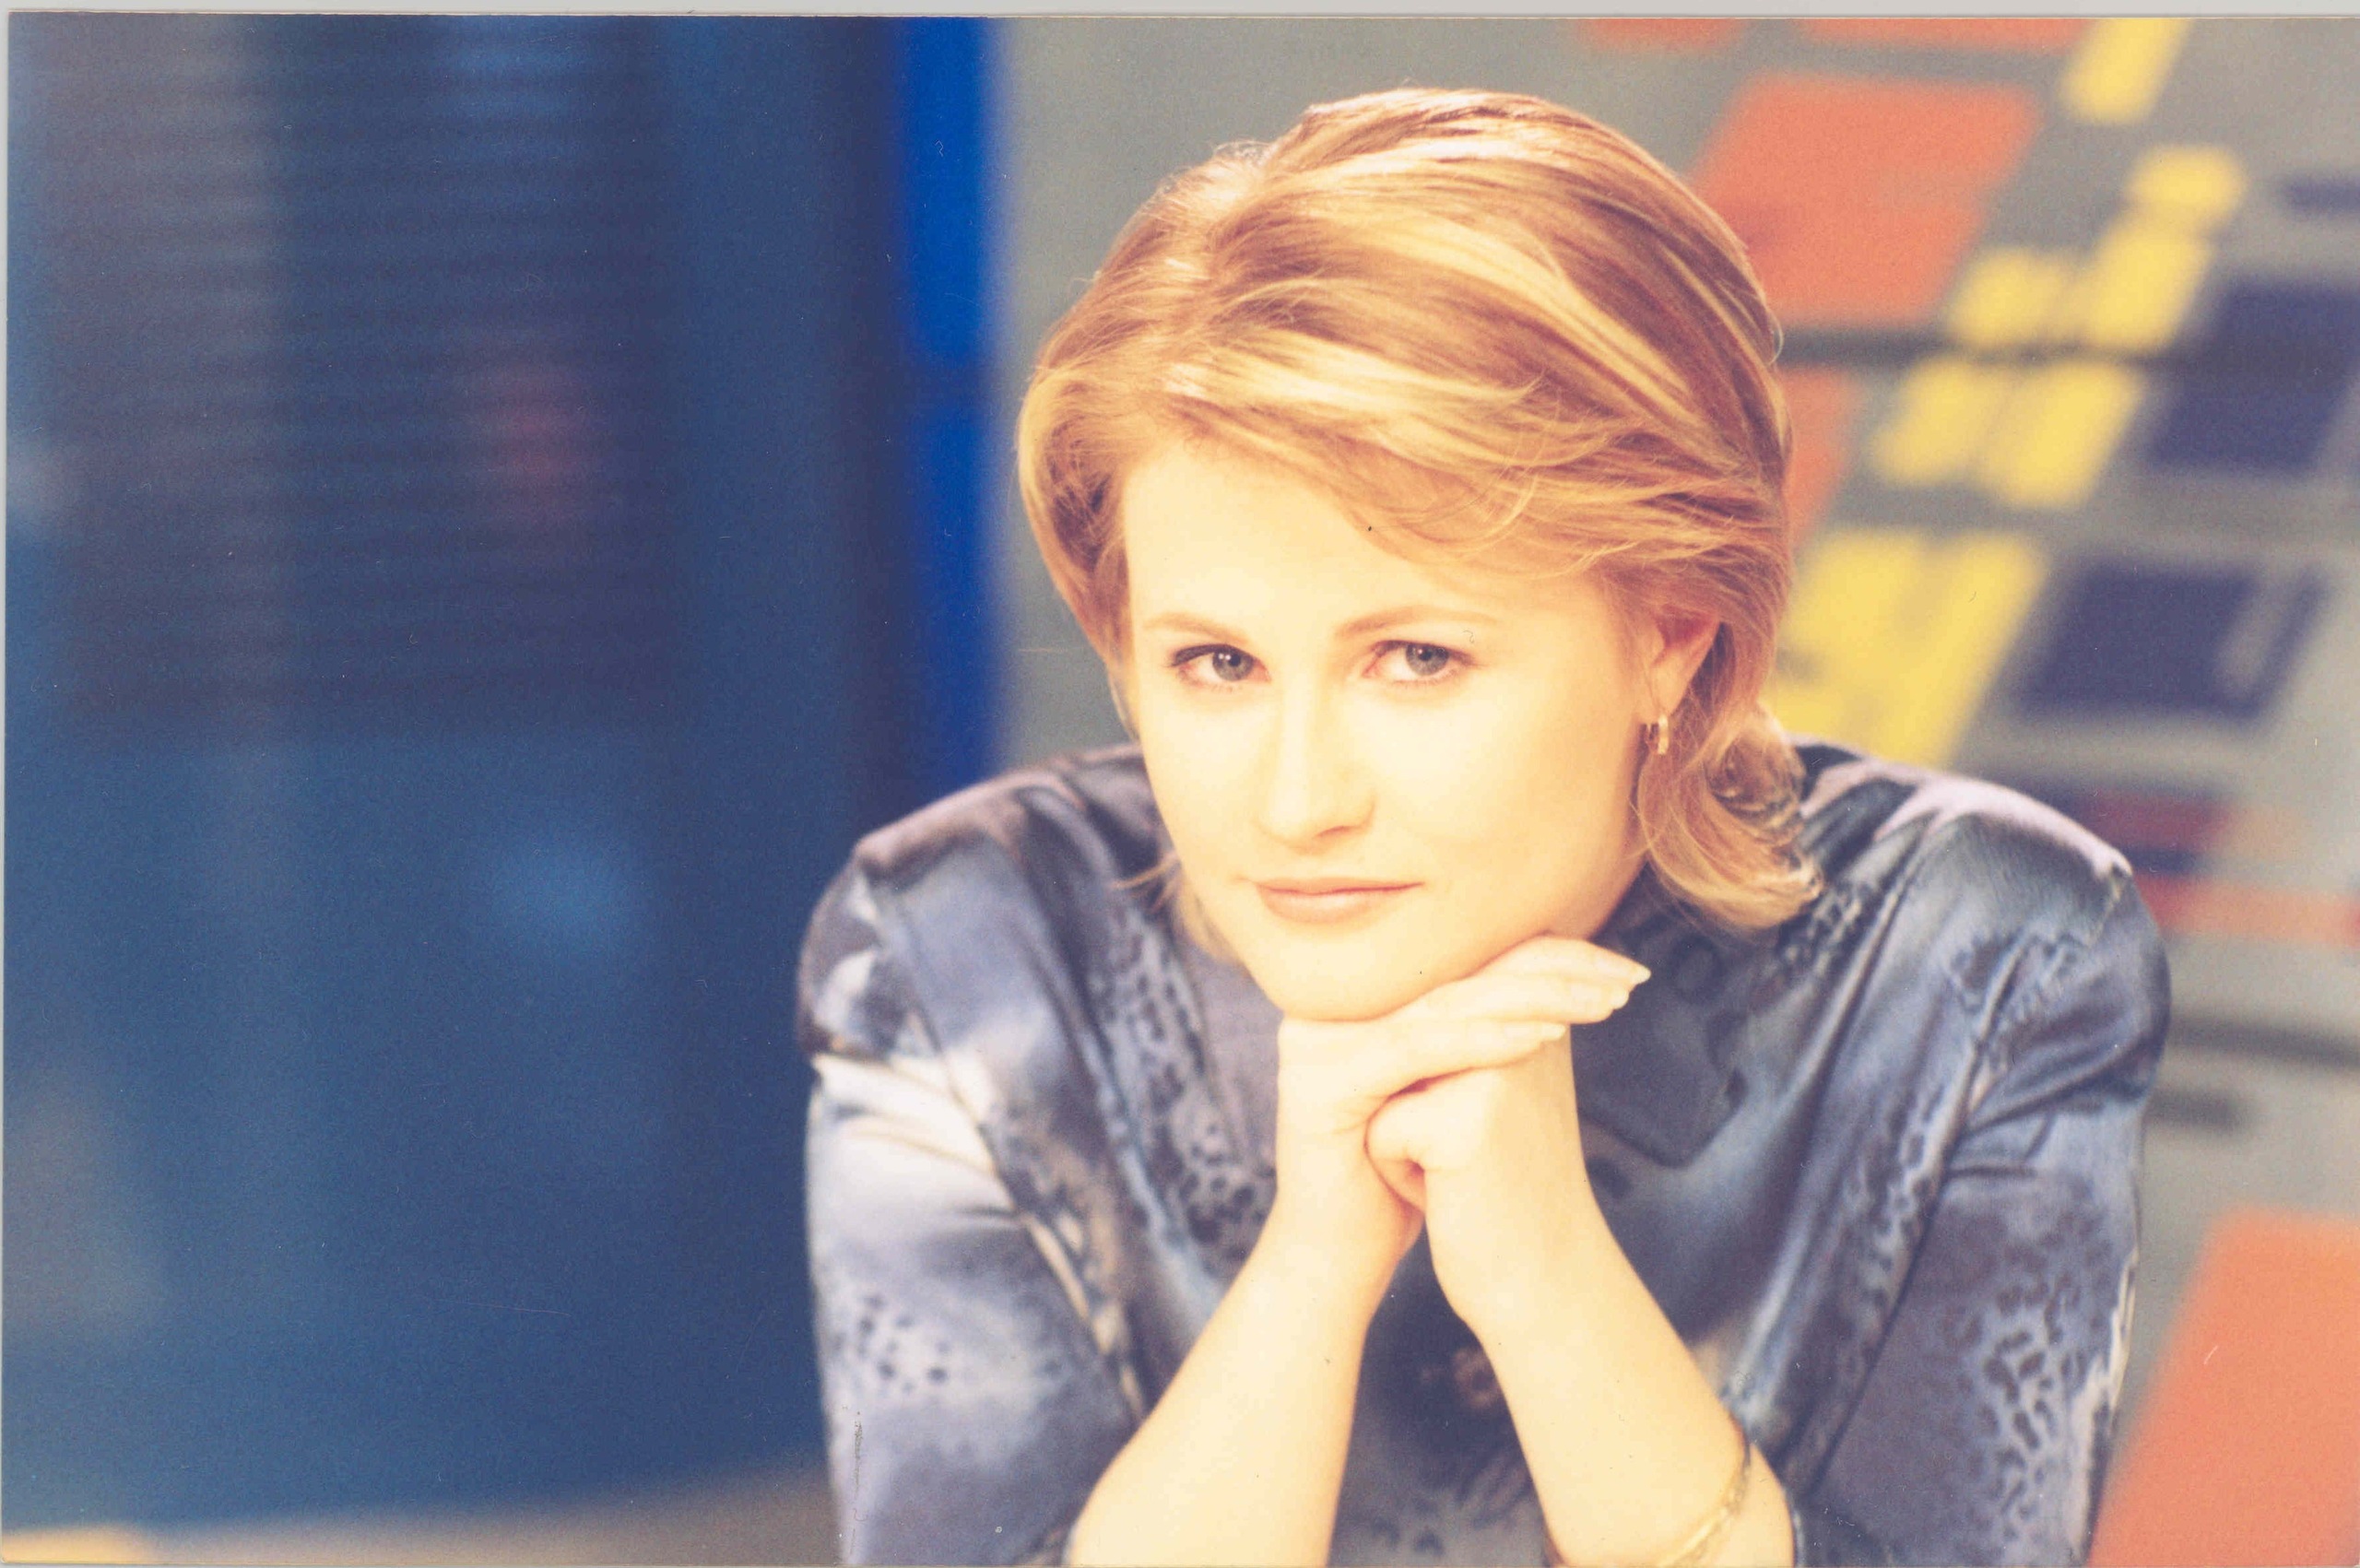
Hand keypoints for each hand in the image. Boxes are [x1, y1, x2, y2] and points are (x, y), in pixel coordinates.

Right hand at [1260, 937, 1647, 1322]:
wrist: (1342, 1253)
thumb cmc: (1408, 1174)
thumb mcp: (1453, 1087)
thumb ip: (1485, 1025)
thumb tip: (1566, 968)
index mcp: (1363, 992)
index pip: (1467, 951)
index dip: (1549, 952)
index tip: (1626, 968)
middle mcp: (1332, 1003)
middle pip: (1457, 970)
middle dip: (1551, 971)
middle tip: (1626, 979)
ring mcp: (1316, 1038)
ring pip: (1442, 1005)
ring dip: (1530, 1000)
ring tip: (1598, 1008)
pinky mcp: (1316, 1081)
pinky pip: (1413, 1049)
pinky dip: (1481, 1041)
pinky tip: (1541, 1041)